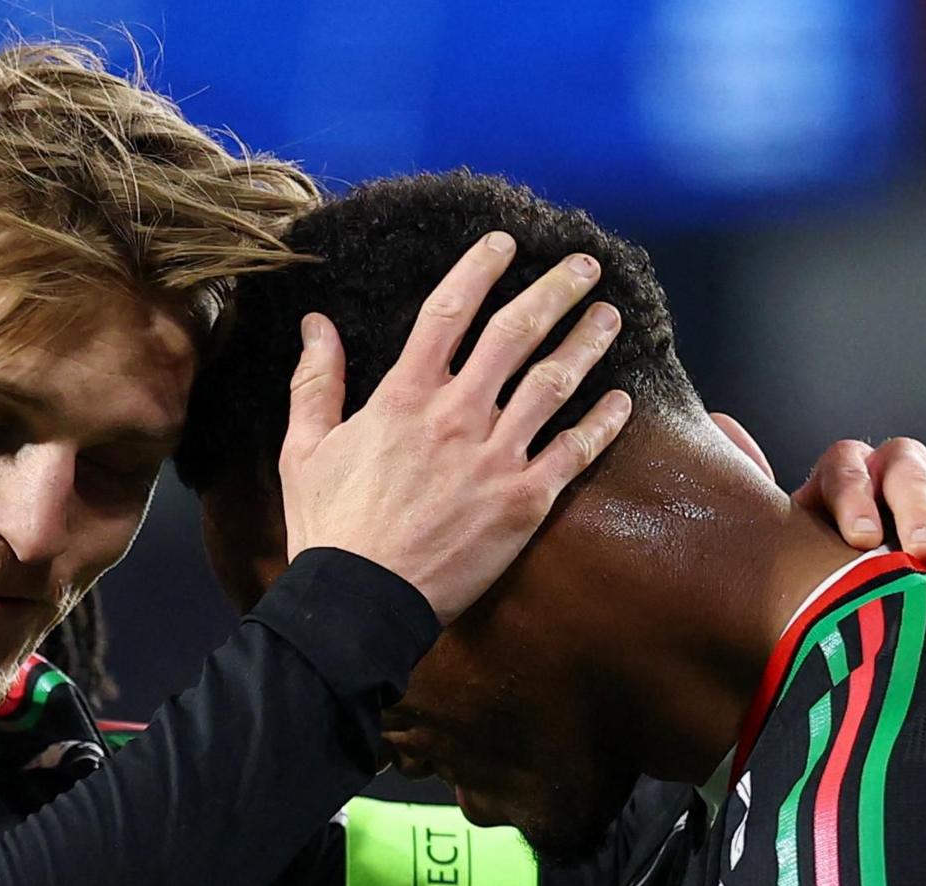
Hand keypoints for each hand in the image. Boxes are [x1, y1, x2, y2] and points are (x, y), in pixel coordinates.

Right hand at [279, 233, 633, 621]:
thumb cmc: (328, 530)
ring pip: (554, 382)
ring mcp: (495, 457)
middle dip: (555, 291)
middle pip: (516, 333)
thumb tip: (316, 324)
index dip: (479, 268)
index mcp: (403, 397)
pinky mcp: (523, 502)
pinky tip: (621, 401)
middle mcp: (457, 415)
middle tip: (584, 266)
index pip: (448, 311)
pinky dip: (603, 424)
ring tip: (610, 317)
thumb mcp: (304, 449)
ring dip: (587, 342)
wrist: (359, 603)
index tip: (505, 243)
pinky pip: (574, 452)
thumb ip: (315, 382)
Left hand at [719, 414, 925, 575]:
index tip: (861, 541)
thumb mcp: (783, 547)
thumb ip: (756, 495)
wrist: (874, 616)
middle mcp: (894, 471)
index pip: (846, 465)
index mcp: (842, 475)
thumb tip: (719, 425)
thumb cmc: (819, 581)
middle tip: (921, 554)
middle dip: (915, 510)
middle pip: (906, 469)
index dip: (854, 497)